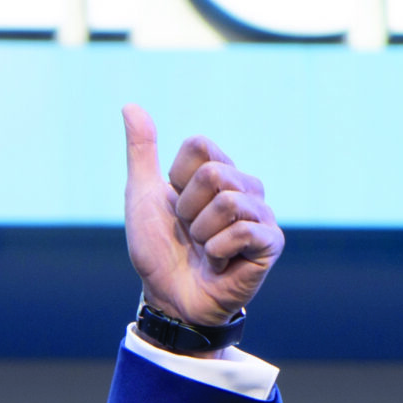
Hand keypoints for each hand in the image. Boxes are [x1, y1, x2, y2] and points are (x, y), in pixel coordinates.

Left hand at [122, 104, 282, 328]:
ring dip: (201, 233)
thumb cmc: (158, 250)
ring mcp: (262, 214)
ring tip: (203, 249)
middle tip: (189, 233)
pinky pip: (241, 231)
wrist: (168, 297)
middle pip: (213, 172)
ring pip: (226, 202)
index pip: (200, 145)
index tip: (176, 206)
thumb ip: (141, 151)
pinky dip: (217, 251)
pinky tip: (218, 263)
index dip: (176, 179)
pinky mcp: (271, 243)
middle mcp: (246, 187)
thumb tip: (130, 105)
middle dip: (187, 209)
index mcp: (219, 172)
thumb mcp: (142, 196)